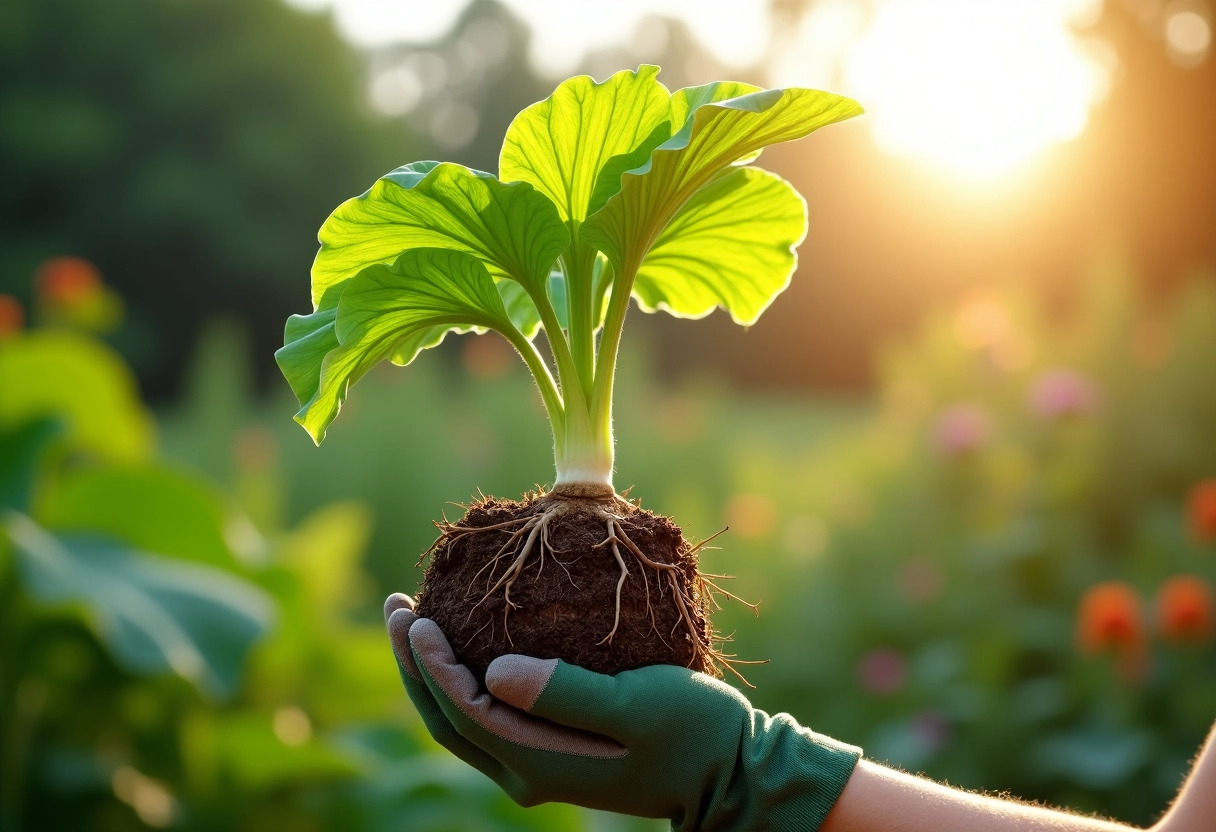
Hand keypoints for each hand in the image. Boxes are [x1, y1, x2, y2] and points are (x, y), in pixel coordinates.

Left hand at [385, 593, 860, 830]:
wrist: (728, 770)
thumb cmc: (693, 729)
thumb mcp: (637, 703)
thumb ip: (564, 690)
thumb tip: (492, 673)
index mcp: (542, 761)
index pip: (463, 710)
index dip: (431, 664)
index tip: (417, 615)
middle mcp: (527, 772)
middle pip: (446, 719)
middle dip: (413, 664)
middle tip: (396, 604)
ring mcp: (537, 767)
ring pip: (461, 720)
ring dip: (431, 671)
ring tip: (413, 618)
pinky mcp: (551, 753)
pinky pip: (488, 717)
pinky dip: (462, 680)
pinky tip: (464, 642)